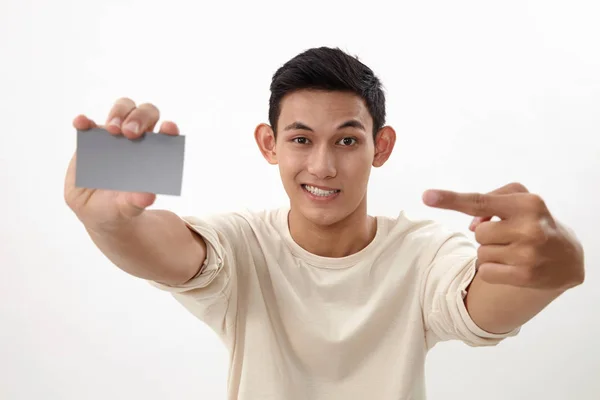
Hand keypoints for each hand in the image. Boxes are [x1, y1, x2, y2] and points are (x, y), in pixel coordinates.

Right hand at [64, 97, 180, 231]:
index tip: (167, 128)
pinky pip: (88, 124)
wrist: (99, 211)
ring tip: (112, 130)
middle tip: (130, 133)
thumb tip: (148, 196)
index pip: (166, 132)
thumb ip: (138, 201)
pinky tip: (82, 123)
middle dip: (139, 118)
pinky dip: (85, 121)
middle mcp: (137, 138)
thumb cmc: (122, 205)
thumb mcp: (129, 207)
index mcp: (155, 152)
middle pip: (144, 114)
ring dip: (118, 114)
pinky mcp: (91, 139)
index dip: (169, 128)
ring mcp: (114, 136)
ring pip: (121, 110)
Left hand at [422, 182, 584, 289]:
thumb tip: (472, 223)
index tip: (426, 196)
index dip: (450, 199)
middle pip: (477, 233)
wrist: (567, 256)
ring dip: (490, 252)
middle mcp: (529, 228)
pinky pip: (485, 271)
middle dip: (487, 235)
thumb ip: (490, 200)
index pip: (480, 201)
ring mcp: (528, 254)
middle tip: (509, 236)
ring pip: (480, 253)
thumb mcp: (520, 200)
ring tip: (514, 250)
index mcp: (527, 203)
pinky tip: (512, 266)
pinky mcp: (525, 276)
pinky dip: (492, 269)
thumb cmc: (534, 220)